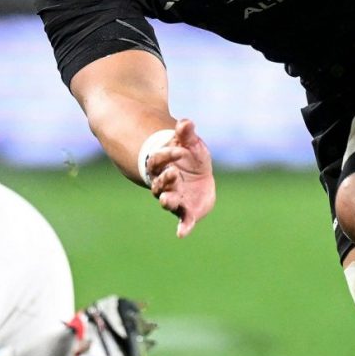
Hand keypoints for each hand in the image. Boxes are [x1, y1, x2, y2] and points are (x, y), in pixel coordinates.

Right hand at [146, 119, 215, 237]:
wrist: (196, 174)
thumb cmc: (189, 156)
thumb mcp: (190, 143)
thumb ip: (186, 134)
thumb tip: (186, 122)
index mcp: (162, 165)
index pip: (158, 160)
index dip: (167, 154)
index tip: (180, 149)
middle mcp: (164, 184)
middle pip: (159, 184)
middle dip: (165, 179)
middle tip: (173, 173)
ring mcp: (174, 198)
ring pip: (166, 201)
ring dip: (167, 200)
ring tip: (167, 199)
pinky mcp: (186, 210)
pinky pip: (183, 220)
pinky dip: (182, 227)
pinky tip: (181, 233)